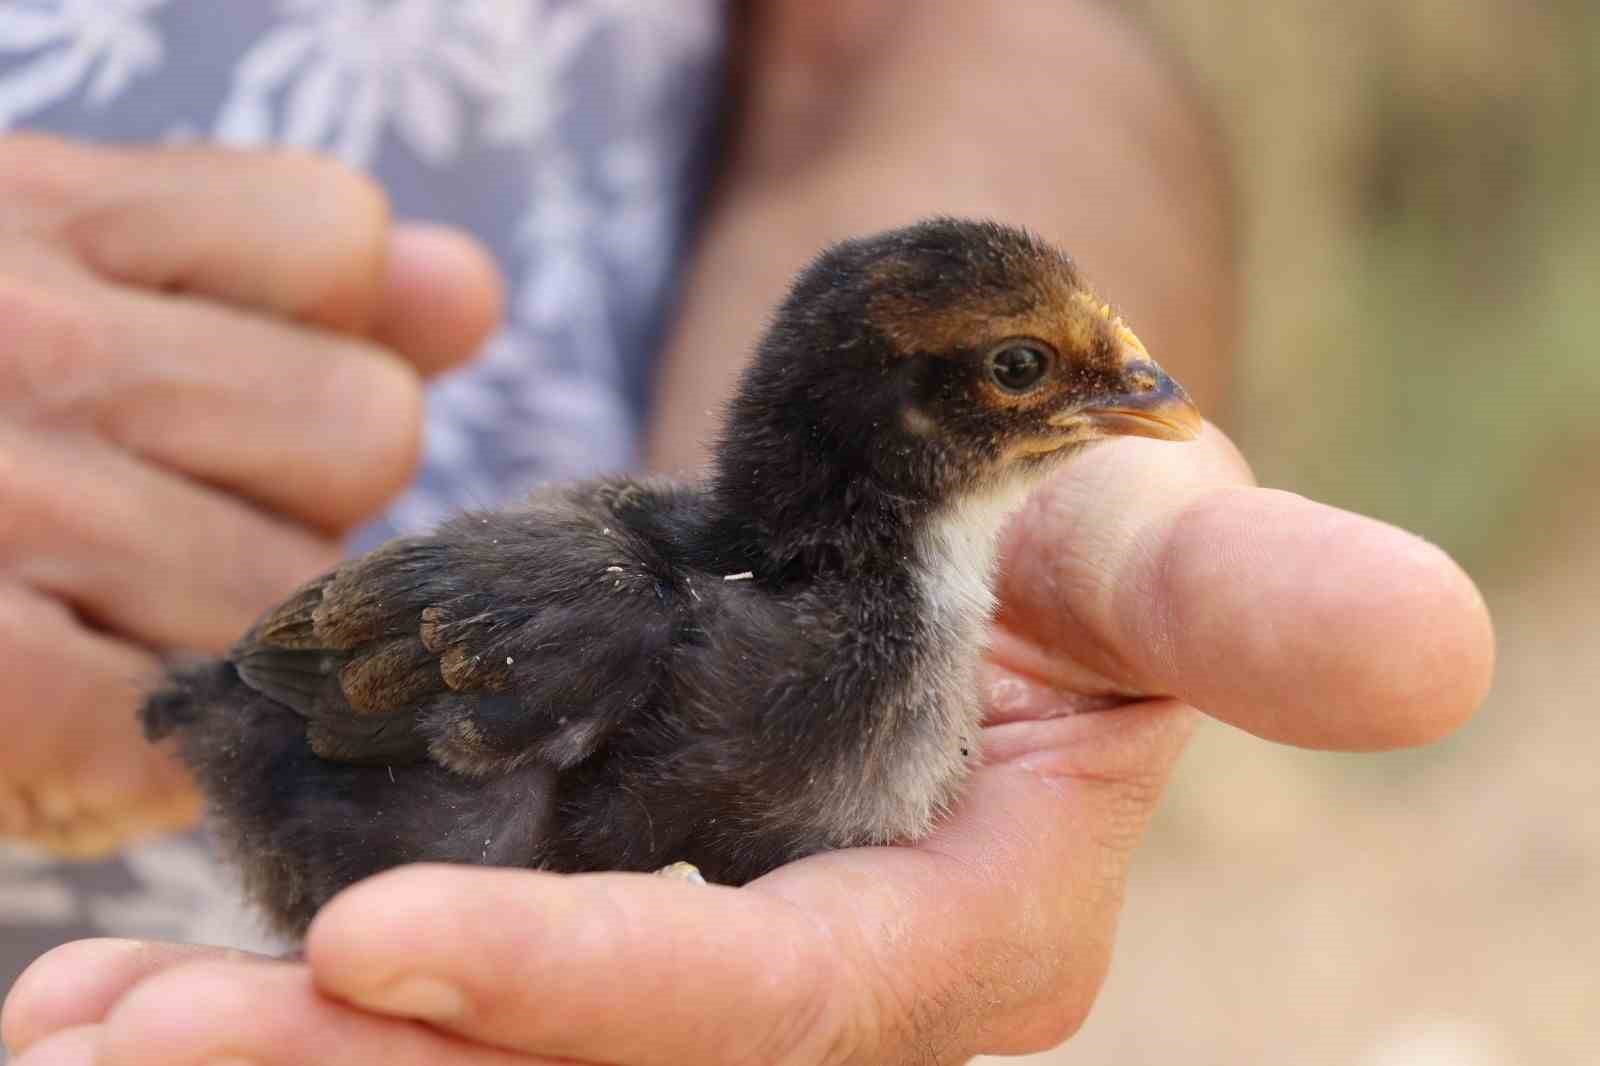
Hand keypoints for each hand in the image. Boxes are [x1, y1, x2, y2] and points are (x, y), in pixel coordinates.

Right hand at [0, 135, 501, 853]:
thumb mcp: (52, 263)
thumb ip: (274, 275)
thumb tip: (471, 290)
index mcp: (43, 209)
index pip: (338, 239)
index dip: (312, 327)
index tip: (217, 375)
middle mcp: (26, 338)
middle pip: (363, 427)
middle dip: (290, 491)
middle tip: (152, 516)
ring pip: (293, 590)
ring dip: (218, 626)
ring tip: (82, 612)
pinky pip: (169, 733)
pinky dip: (132, 752)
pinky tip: (44, 705)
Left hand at [1, 425, 1492, 1064]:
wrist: (959, 528)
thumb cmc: (1064, 523)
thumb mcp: (1150, 539)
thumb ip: (1253, 610)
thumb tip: (1433, 648)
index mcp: (960, 932)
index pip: (777, 1005)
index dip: (597, 1001)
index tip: (382, 953)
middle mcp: (818, 988)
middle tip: (105, 1034)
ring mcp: (697, 958)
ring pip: (483, 1058)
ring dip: (268, 1046)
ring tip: (73, 1011)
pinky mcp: (610, 906)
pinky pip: (444, 982)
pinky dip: (288, 986)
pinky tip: (132, 960)